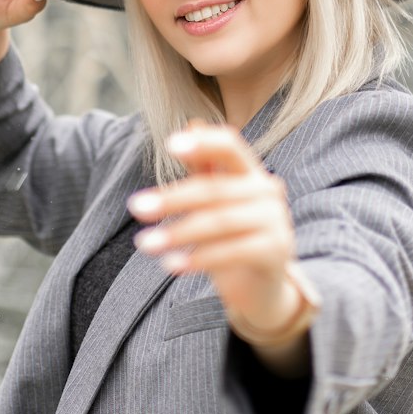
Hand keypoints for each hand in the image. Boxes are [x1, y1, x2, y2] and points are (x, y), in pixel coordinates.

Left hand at [127, 121, 315, 373]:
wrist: (263, 289)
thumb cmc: (234, 239)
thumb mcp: (217, 203)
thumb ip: (205, 168)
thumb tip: (191, 124)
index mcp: (253, 174)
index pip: (231, 147)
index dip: (203, 144)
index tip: (169, 145)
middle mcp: (269, 192)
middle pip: (215, 189)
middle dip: (172, 198)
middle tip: (136, 208)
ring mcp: (276, 222)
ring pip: (219, 222)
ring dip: (178, 233)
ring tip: (145, 244)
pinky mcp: (275, 253)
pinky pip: (230, 252)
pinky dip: (198, 258)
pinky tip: (170, 265)